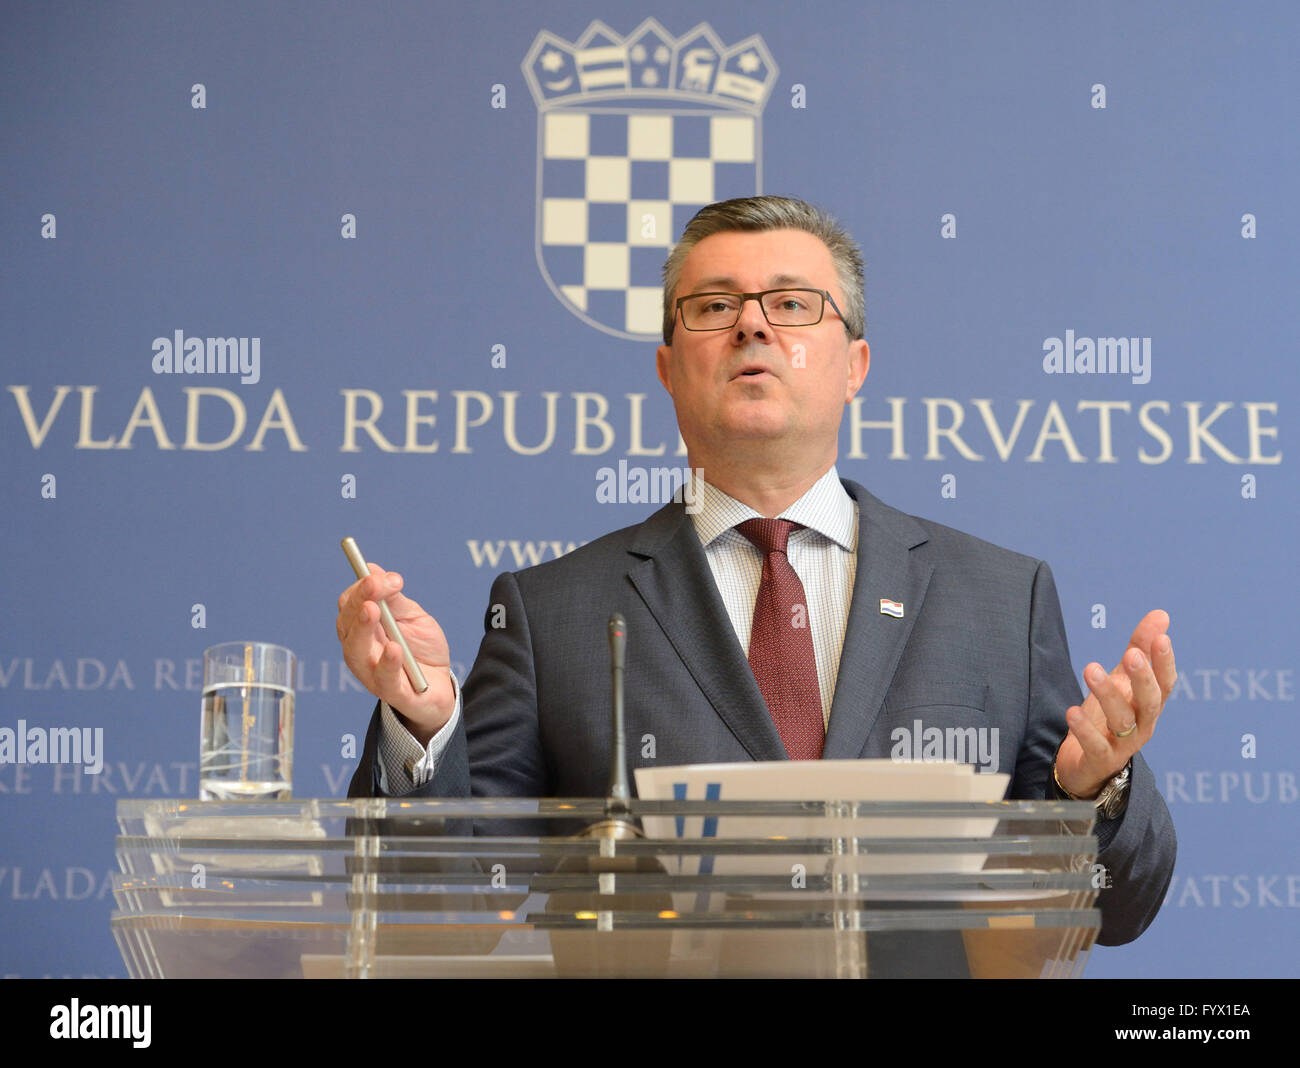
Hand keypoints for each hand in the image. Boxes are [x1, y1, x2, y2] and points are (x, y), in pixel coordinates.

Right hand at [336, 563, 455, 743]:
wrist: (438, 686)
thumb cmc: (420, 649)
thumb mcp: (412, 617)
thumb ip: (394, 598)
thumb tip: (372, 569)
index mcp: (361, 628)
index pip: (350, 603)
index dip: (363, 587)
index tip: (384, 577)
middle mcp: (359, 650)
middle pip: (347, 624)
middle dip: (359, 600)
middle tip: (374, 585)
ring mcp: (371, 673)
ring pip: (356, 651)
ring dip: (363, 628)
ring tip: (373, 610)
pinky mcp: (393, 693)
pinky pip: (385, 679)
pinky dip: (387, 663)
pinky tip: (393, 648)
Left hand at [1055, 609, 1176, 798]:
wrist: (1087, 764)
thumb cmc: (1109, 716)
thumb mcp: (1123, 680)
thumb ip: (1139, 648)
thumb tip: (1161, 615)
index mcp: (1149, 704)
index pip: (1165, 683)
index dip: (1165, 662)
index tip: (1161, 638)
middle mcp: (1142, 725)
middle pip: (1150, 702)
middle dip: (1143, 678)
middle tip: (1132, 655)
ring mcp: (1123, 745)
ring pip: (1122, 721)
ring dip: (1108, 694)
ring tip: (1091, 669)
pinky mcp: (1100, 760)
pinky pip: (1096, 746)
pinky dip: (1085, 730)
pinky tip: (1073, 712)